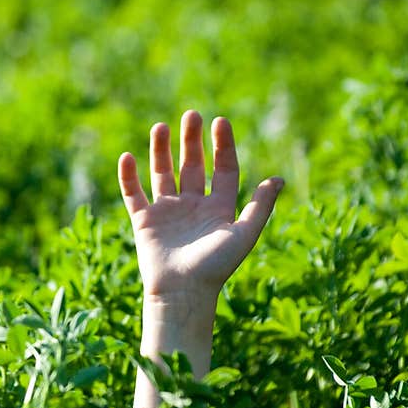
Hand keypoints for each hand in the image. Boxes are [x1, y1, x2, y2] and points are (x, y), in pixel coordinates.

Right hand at [118, 110, 282, 302]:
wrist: (183, 292)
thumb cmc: (215, 267)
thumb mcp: (244, 234)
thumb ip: (260, 206)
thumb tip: (278, 180)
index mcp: (219, 209)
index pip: (224, 169)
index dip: (223, 146)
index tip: (221, 122)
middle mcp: (194, 207)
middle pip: (193, 165)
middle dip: (192, 140)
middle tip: (192, 115)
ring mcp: (168, 213)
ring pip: (163, 173)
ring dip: (161, 150)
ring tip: (161, 126)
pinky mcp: (145, 221)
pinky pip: (134, 194)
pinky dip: (129, 176)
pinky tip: (129, 156)